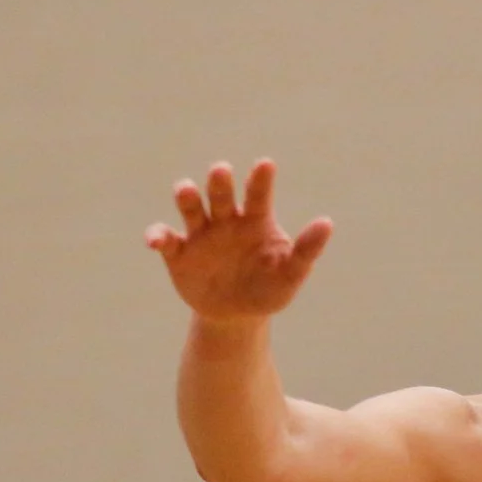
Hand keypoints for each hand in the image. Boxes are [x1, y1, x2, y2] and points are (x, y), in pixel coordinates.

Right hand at [146, 159, 333, 330]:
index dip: (260, 179)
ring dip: (187, 198)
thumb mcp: (290, 275)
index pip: (258, 194)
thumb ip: (306, 250)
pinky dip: (158, 236)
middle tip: (221, 171)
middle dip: (220, 182)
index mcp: (255, 220)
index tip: (266, 165)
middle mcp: (226, 219)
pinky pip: (166, 240)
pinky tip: (155, 240)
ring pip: (191, 208)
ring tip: (186, 192)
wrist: (237, 316)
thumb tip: (326, 223)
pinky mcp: (178, 253)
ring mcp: (201, 234)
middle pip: (220, 194)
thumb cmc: (268, 289)